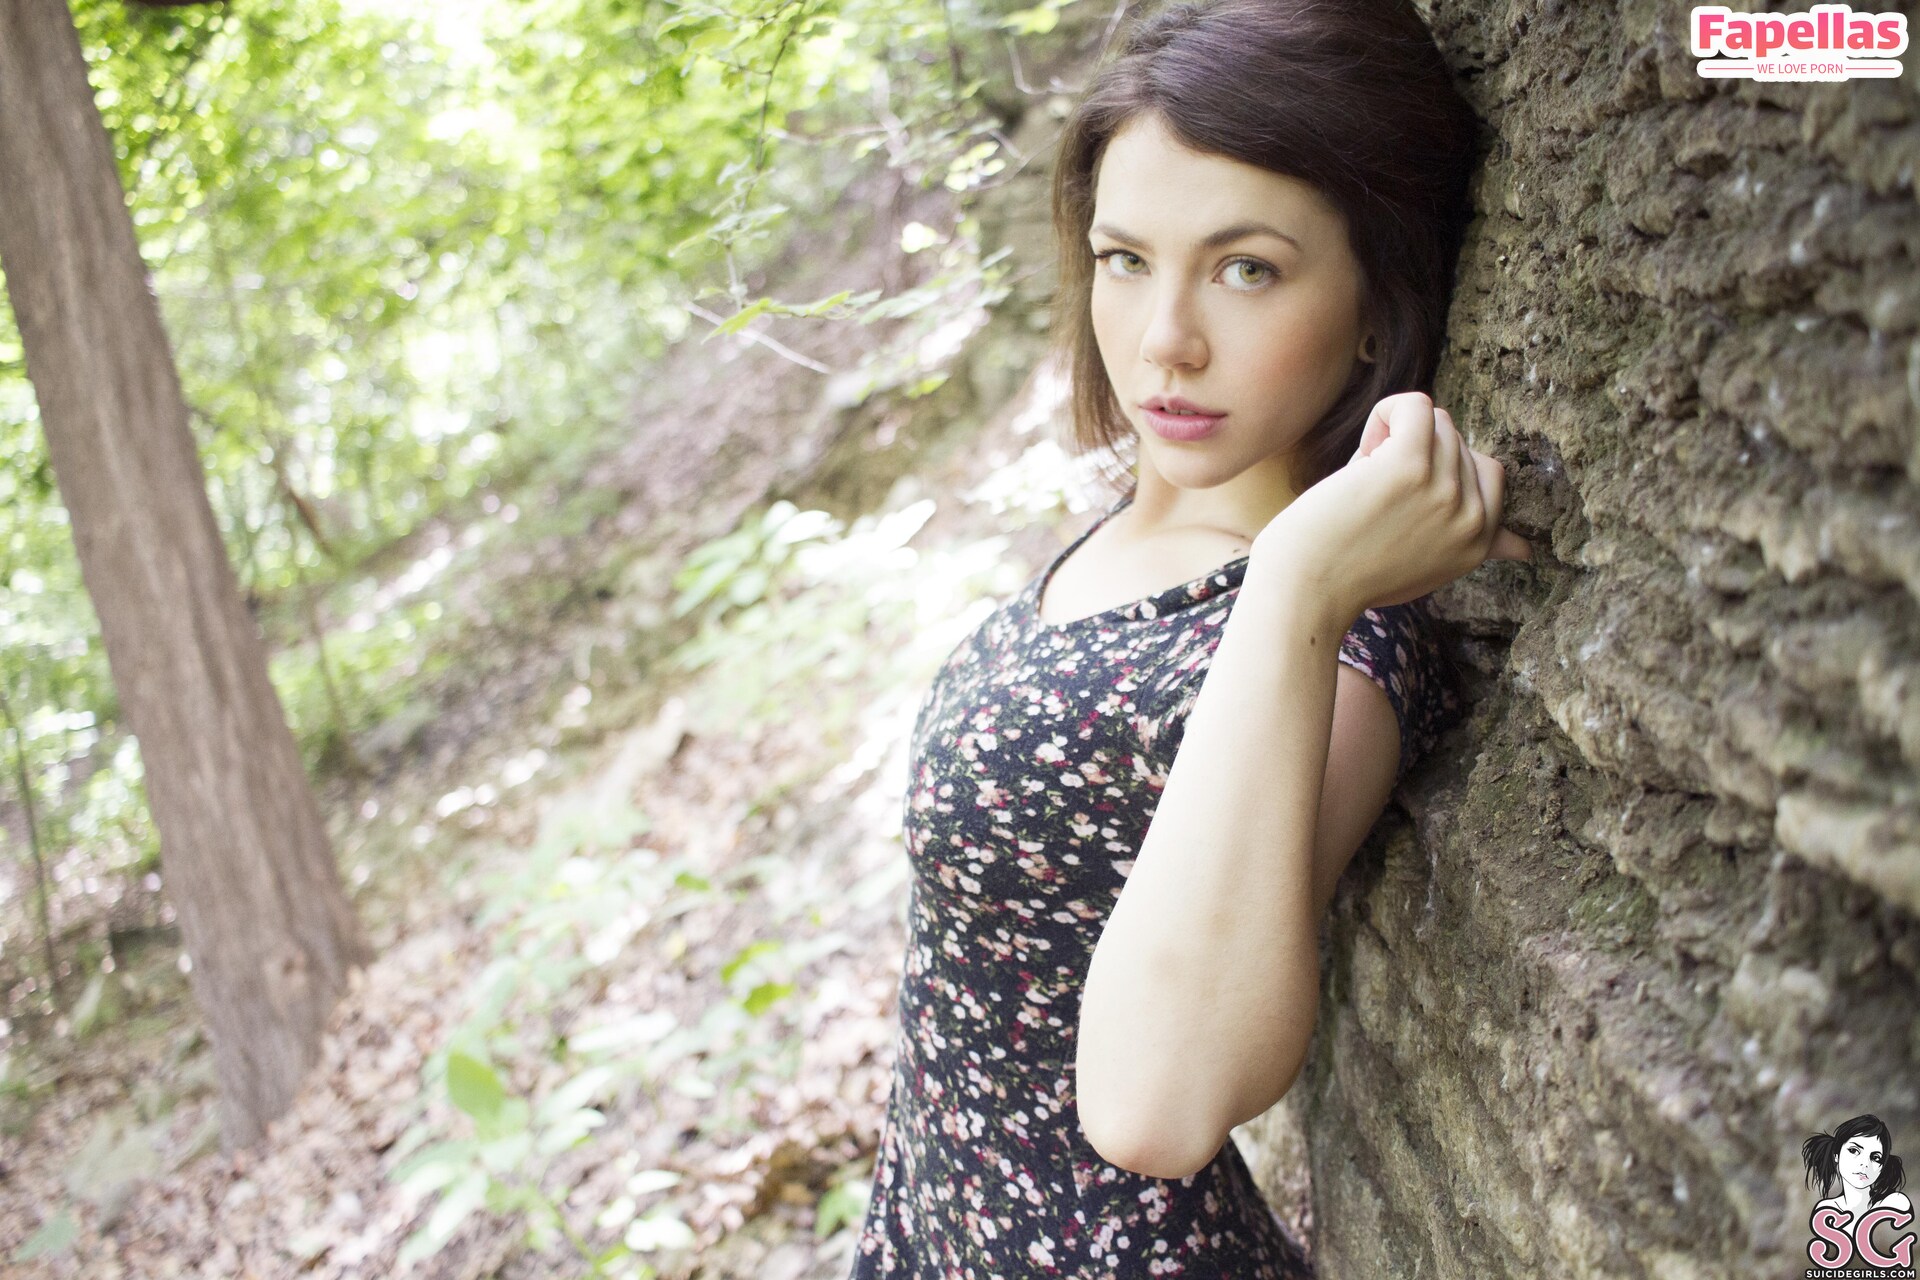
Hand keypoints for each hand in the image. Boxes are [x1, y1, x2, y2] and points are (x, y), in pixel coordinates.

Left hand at [1250, 391, 1532, 614]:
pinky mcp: (1410, 466)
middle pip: (1458, 441)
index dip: (1440, 471)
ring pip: (1436, 421)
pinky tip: (1364, 450)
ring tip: (1364, 480)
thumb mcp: (1430, 566)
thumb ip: (1476, 546)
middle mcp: (1470, 519)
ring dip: (1393, 437)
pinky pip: (1414, 405)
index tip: (1400, 505)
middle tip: (1374, 495)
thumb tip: (1523, 549)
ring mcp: (1444, 491)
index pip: (1490, 472)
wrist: (1306, 591)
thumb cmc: (1354, 574)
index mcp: (1479, 543)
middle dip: (1414, 452)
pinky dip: (1387, 413)